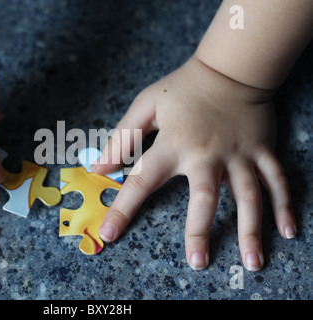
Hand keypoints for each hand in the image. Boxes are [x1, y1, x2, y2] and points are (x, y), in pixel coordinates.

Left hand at [92, 57, 295, 270]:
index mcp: (174, 144)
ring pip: (248, 195)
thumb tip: (99, 167)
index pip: (142, 181)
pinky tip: (288, 231)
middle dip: (200, 230)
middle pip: (205, 197)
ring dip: (252, 229)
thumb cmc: (183, 88)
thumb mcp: (146, 105)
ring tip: (253, 262)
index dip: (123, 209)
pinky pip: (276, 179)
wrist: (229, 69)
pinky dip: (284, 204)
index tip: (109, 235)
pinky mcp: (261, 151)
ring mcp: (238, 154)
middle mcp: (207, 154)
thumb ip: (122, 137)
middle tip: (197, 262)